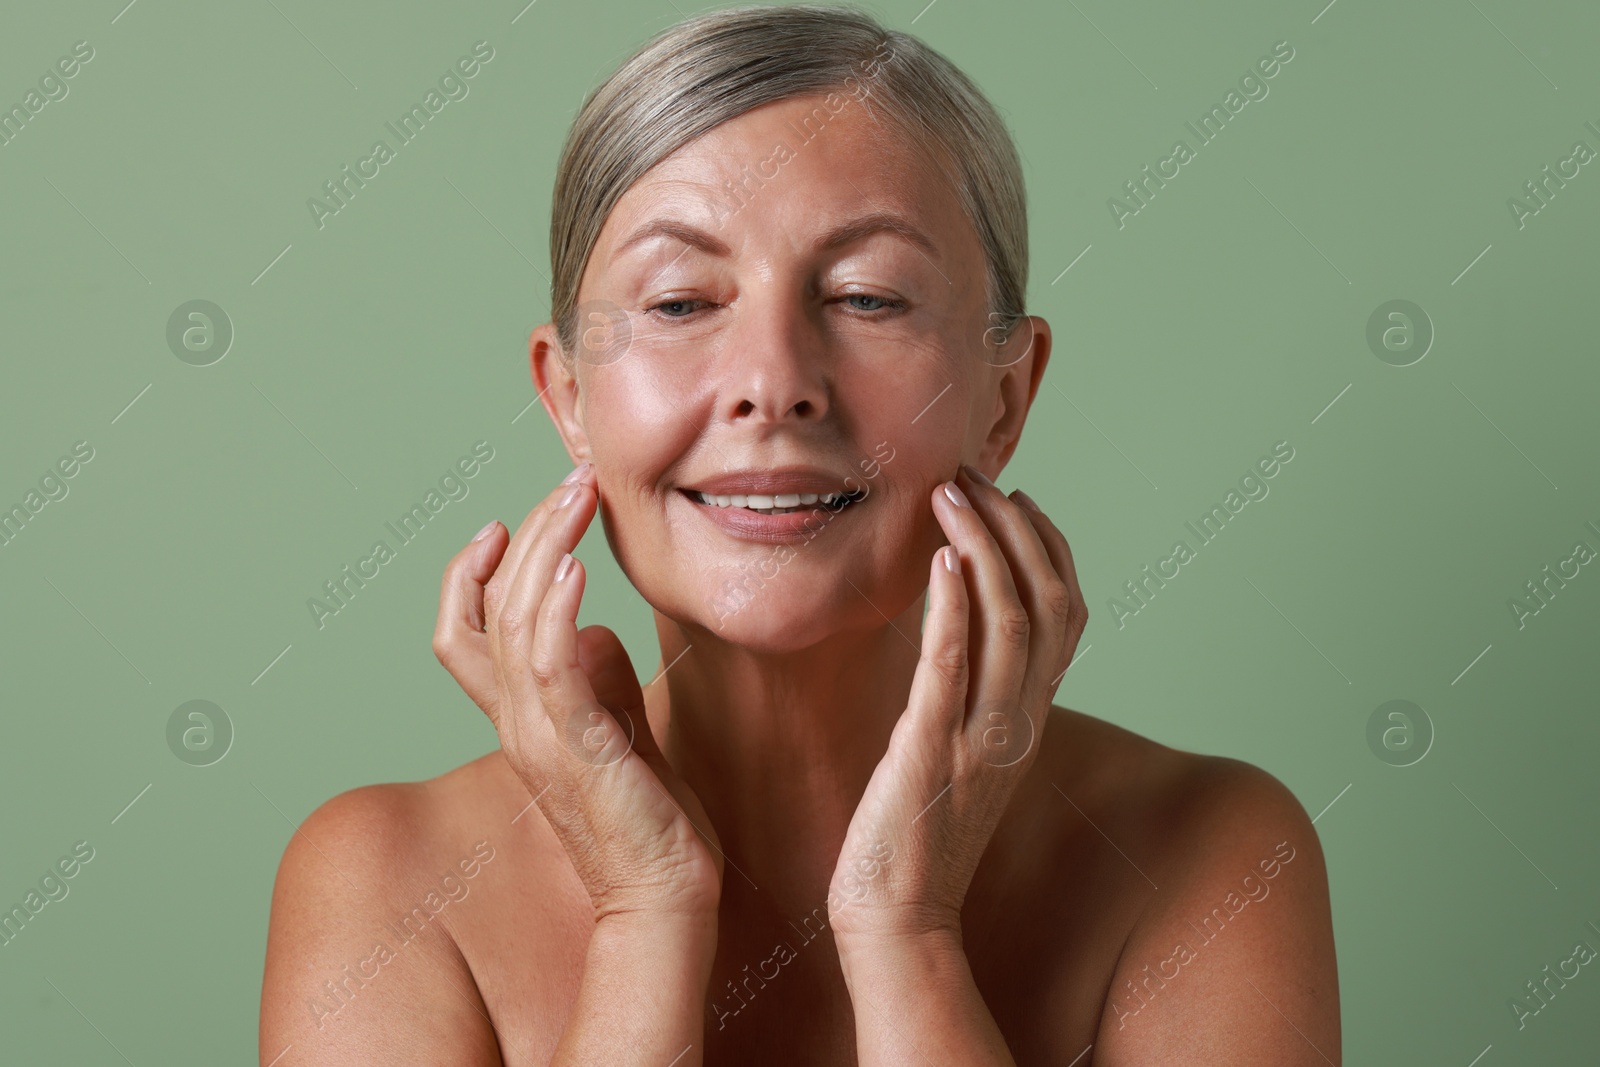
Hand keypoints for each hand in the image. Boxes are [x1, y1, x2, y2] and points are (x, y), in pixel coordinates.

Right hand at [432, 462, 723, 922]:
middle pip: (488, 609)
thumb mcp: (620, 730)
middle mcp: (517, 722)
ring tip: (578, 498)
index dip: (468, 573)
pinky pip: (553, 672)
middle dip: (527, 532)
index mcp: (520, 715)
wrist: (665, 895)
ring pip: (514, 625)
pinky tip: (581, 571)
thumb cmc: (648, 818)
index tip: (504, 522)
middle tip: (572, 481)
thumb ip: (599, 679)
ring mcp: (542, 738)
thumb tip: (592, 627)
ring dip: (546, 551)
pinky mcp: (582, 752)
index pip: (461, 632)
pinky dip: (558, 615)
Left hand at [827, 464, 1086, 942]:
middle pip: (1047, 604)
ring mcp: (981, 740)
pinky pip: (954, 670)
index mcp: (1028, 721)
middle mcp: (1018, 725)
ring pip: (1011, 624)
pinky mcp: (930, 754)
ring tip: (952, 494)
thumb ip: (975, 695)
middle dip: (1016, 529)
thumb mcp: (963, 754)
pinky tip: (944, 560)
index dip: (1050, 548)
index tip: (1017, 498)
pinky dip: (956, 609)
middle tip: (973, 476)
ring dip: (986, 547)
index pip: (1066, 615)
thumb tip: (957, 628)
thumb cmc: (917, 835)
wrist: (897, 919)